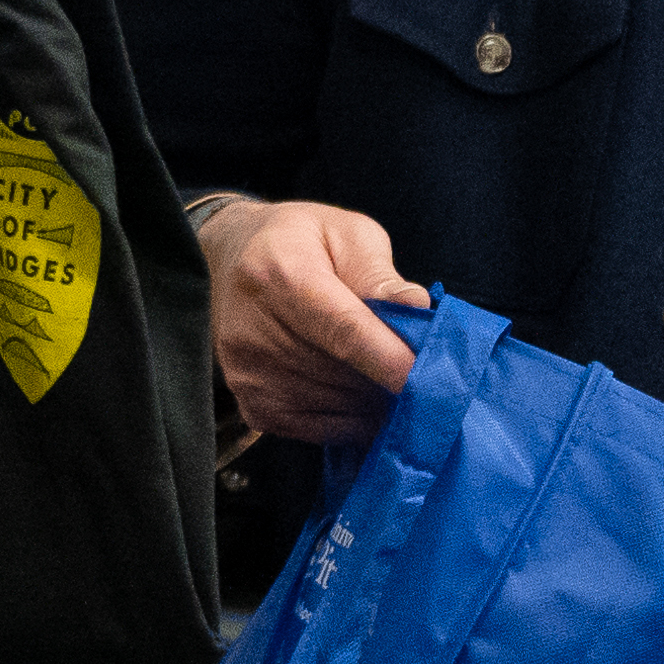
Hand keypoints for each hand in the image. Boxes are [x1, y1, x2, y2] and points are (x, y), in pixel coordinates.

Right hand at [200, 195, 427, 444]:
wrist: (231, 261)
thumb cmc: (301, 242)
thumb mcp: (347, 233)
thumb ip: (380, 274)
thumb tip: (418, 309)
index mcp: (282, 275)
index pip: (344, 330)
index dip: (390, 359)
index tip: (433, 377)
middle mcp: (255, 332)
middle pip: (345, 375)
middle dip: (390, 376)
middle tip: (415, 360)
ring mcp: (249, 376)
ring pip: (340, 407)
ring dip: (373, 397)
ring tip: (380, 367)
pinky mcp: (253, 407)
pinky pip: (324, 431)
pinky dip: (352, 415)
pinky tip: (354, 386)